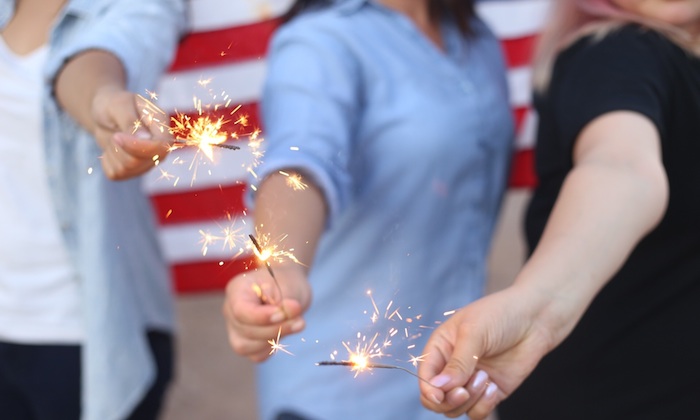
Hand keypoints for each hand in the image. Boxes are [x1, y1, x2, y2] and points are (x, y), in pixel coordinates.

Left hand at [91, 86, 171, 179]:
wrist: (104, 113)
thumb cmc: (113, 104)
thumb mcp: (118, 105)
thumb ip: (131, 120)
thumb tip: (145, 138)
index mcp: (162, 127)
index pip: (161, 147)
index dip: (138, 146)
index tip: (117, 136)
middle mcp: (160, 148)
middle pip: (139, 161)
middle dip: (119, 147)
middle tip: (115, 132)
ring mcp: (147, 162)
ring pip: (126, 169)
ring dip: (112, 152)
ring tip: (115, 137)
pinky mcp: (132, 171)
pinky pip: (115, 173)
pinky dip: (106, 160)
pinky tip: (112, 148)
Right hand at [222, 264, 311, 361]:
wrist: (287, 288)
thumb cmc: (285, 283)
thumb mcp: (289, 286)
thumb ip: (287, 301)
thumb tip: (290, 311)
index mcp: (237, 289)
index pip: (241, 310)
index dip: (262, 317)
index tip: (283, 314)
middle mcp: (230, 310)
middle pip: (245, 330)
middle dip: (276, 329)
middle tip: (300, 321)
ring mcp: (234, 328)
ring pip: (247, 347)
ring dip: (275, 339)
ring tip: (296, 324)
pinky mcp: (245, 343)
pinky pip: (256, 355)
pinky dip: (273, 347)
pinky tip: (284, 333)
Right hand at [418, 286, 554, 418]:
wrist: (535, 317)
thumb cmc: (500, 314)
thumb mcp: (474, 332)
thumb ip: (457, 362)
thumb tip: (438, 386)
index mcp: (441, 348)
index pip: (426, 376)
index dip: (429, 390)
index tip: (440, 395)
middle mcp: (452, 367)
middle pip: (437, 399)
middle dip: (449, 400)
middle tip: (464, 391)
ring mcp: (471, 381)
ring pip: (456, 409)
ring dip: (470, 400)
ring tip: (486, 379)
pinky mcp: (490, 391)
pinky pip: (477, 412)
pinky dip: (484, 406)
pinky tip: (494, 387)